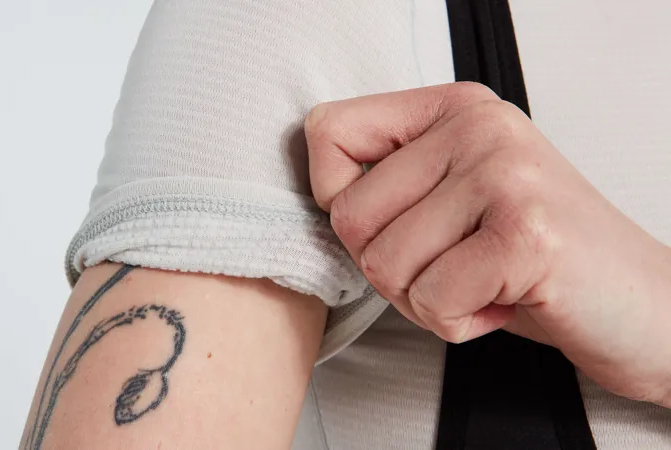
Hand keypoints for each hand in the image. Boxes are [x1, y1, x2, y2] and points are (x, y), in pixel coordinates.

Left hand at [305, 82, 670, 405]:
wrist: (642, 303)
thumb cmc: (538, 258)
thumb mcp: (458, 198)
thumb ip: (391, 183)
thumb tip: (322, 195)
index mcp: (454, 110)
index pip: (328, 130)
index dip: (337, 197)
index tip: (392, 221)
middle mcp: (478, 128)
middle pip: (349, 215)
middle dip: (390, 269)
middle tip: (451, 266)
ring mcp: (504, 175)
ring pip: (385, 264)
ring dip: (426, 300)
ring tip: (482, 282)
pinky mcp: (524, 233)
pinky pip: (432, 299)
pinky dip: (459, 323)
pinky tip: (504, 302)